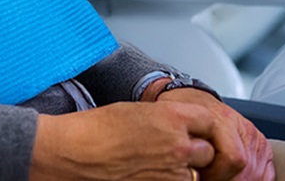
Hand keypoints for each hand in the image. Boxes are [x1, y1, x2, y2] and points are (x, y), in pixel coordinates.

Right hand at [30, 101, 217, 180]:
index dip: (202, 127)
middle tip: (172, 150)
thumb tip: (183, 129)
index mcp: (172, 117)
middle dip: (196, 151)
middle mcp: (179, 144)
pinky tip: (150, 173)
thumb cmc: (96, 129)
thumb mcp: (136, 111)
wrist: (75, 153)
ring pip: (198, 174)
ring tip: (157, 163)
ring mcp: (174, 172)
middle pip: (209, 150)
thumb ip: (167, 119)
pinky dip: (172, 179)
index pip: (210, 120)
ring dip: (186, 170)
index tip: (195, 130)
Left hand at [156, 88, 273, 180]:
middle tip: (210, 178)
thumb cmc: (182, 112)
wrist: (192, 98)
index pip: (234, 158)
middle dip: (228, 179)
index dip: (218, 175)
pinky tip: (237, 177)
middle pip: (247, 168)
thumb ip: (189, 144)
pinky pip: (267, 171)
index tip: (202, 176)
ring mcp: (254, 135)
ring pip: (257, 172)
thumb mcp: (178, 123)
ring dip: (240, 180)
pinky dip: (254, 179)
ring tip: (220, 176)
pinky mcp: (261, 144)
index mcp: (222, 120)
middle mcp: (243, 126)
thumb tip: (191, 168)